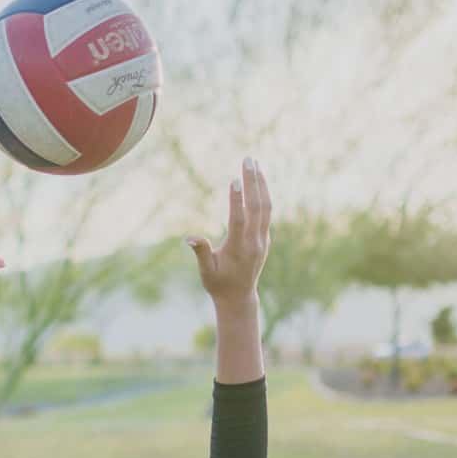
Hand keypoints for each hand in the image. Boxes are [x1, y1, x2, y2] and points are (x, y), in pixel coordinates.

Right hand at [187, 157, 270, 305]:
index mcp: (238, 249)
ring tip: (255, 164)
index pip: (239, 220)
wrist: (239, 298)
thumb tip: (189, 238)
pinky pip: (267, 213)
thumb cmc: (218, 284)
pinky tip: (258, 182)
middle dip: (253, 182)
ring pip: (266, 208)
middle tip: (248, 159)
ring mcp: (262, 240)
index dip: (237, 200)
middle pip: (257, 207)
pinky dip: (263, 195)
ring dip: (261, 184)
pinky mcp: (265, 239)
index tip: (235, 179)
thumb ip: (201, 253)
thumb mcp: (206, 272)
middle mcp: (254, 242)